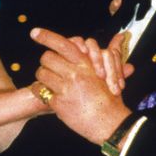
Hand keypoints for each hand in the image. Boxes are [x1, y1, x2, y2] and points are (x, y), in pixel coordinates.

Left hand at [31, 28, 131, 143]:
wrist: (110, 123)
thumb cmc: (111, 99)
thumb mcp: (111, 74)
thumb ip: (111, 54)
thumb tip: (121, 36)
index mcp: (86, 64)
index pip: (64, 44)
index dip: (46, 36)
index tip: (34, 32)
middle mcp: (74, 74)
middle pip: (47, 57)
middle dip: (47, 61)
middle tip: (50, 66)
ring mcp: (65, 88)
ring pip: (42, 73)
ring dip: (43, 76)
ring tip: (49, 81)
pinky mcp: (58, 103)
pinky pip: (40, 91)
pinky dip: (40, 91)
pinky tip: (46, 94)